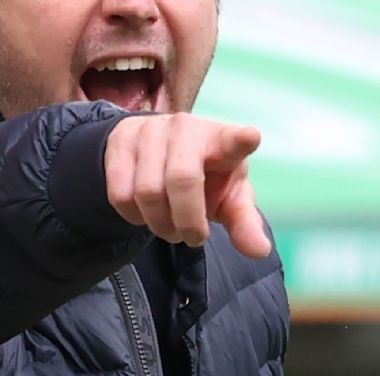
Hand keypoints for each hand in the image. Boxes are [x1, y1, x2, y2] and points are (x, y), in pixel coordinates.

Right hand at [104, 113, 269, 258]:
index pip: (232, 139)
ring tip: (168, 227)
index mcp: (221, 141)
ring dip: (159, 224)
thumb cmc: (204, 176)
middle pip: (182, 180)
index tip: (250, 138)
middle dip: (186, 221)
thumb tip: (259, 251)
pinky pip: (120, 193)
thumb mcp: (228, 197)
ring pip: (147, 191)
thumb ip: (243, 223)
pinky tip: (145, 213)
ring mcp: (149, 131)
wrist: (156, 151)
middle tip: (192, 238)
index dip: (240, 140)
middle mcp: (185, 128)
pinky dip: (133, 216)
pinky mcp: (120, 141)